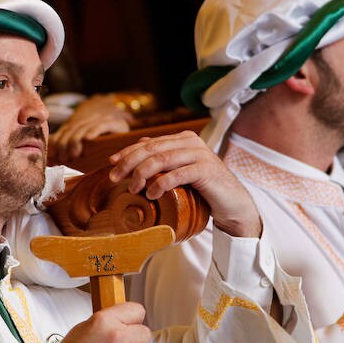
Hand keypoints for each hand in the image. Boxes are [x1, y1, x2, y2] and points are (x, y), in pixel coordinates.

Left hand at [49, 95, 132, 162]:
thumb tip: (49, 159)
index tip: (57, 157)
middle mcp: (92, 119)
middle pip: (73, 129)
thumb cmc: (104, 156)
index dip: (59, 142)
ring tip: (74, 155)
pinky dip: (93, 131)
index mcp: (81, 124)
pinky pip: (102, 125)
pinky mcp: (116, 124)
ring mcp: (104, 120)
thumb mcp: (83, 152)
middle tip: (65, 159)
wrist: (133, 152)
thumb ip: (67, 150)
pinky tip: (88, 139)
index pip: (65, 130)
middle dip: (66, 144)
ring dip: (77, 141)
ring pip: (84, 127)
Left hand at [108, 130, 261, 237]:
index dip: (128, 151)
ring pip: (162, 159)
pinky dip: (161, 184)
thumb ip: (164, 156)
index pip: (149, 142)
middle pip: (152, 148)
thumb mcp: (181, 170)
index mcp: (183, 139)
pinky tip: (152, 194)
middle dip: (129, 162)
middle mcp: (191, 142)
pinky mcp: (206, 170)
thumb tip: (140, 144)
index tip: (111, 163)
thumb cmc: (204, 188)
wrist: (232, 203)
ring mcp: (200, 154)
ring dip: (142, 174)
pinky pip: (177, 174)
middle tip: (115, 177)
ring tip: (133, 188)